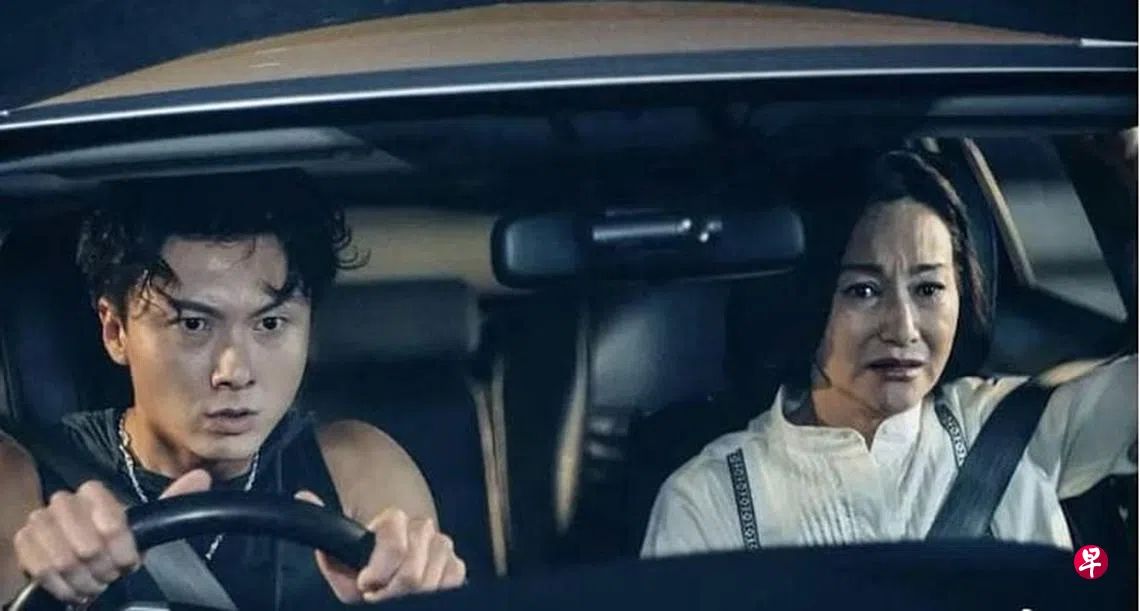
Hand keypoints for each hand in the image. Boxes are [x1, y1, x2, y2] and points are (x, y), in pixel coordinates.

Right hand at [13, 470, 210, 604]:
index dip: (123, 548)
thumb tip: (202, 476)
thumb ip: (172, 501)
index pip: (111, 522)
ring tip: (95, 581)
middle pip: (88, 545)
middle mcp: (62, 501)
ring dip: (85, 580)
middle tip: (111, 574)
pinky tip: (75, 586)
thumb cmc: (114, 544)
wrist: (80, 561)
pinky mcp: (23, 543)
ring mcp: (39, 521)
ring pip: (65, 561)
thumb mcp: (144, 526)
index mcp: (93, 492)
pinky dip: (64, 586)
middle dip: (105, 568)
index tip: (129, 560)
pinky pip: (43, 571)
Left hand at [295, 491, 465, 603]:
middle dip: (392, 591)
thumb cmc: (364, 556)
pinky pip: (453, 581)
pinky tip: (418, 591)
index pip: (393, 545)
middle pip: (413, 572)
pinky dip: (435, 590)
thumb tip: (304, 496)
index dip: (378, 571)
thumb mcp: (340, 547)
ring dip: (412, 594)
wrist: (394, 552)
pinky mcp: (455, 561)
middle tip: (378, 593)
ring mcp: (441, 544)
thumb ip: (325, 529)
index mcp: (393, 520)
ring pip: (433, 579)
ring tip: (394, 592)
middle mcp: (422, 527)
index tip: (366, 582)